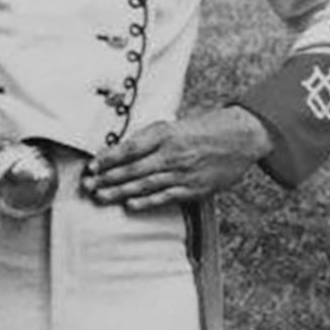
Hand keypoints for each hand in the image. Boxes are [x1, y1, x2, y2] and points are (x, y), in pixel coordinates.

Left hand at [83, 107, 271, 208]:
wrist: (242, 137)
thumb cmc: (207, 128)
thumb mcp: (177, 125)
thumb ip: (152, 138)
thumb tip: (123, 151)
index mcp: (166, 133)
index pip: (130, 148)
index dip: (108, 159)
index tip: (92, 167)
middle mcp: (172, 153)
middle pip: (133, 169)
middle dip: (107, 179)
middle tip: (88, 187)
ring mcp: (184, 172)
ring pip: (145, 184)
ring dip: (120, 192)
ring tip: (101, 197)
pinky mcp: (195, 187)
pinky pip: (166, 196)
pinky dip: (147, 201)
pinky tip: (131, 205)